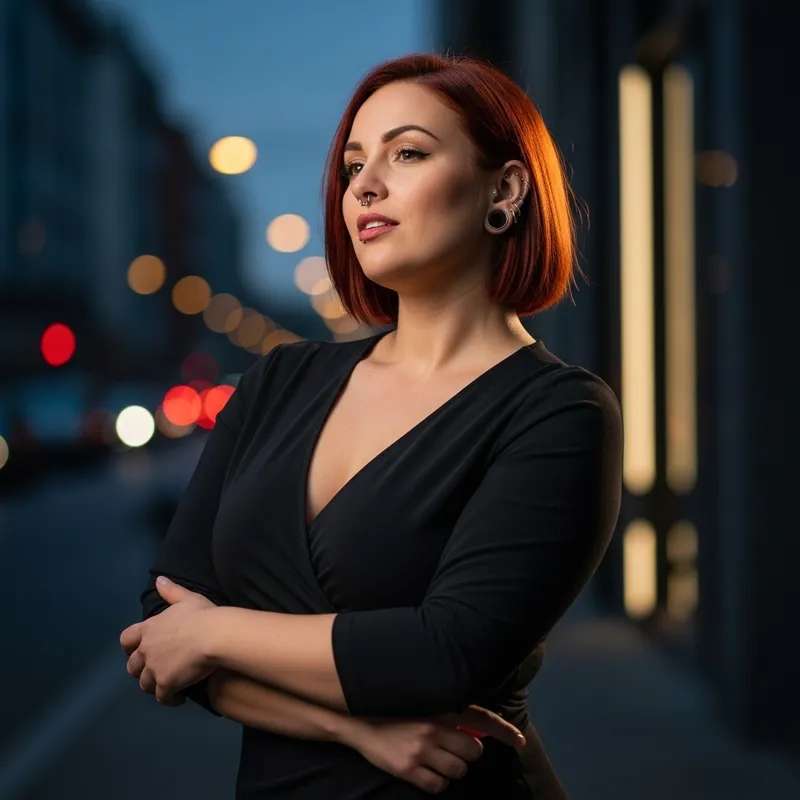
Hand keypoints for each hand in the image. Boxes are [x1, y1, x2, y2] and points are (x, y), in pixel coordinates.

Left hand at [120, 577, 217, 703]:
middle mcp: (146, 649)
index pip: (126, 639)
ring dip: (154, 685)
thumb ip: (171, 591)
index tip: (140, 650)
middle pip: (132, 666)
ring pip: (144, 684)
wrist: (215, 636)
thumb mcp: (188, 598)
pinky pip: (162, 698)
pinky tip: (180, 698)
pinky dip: (169, 699)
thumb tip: (159, 580)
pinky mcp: (165, 684)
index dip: (130, 647)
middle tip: (158, 670)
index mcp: (149, 628)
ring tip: (169, 685)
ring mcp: (154, 668)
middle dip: (142, 669)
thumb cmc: (203, 615)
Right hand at [347, 705, 525, 794]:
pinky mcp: (408, 770)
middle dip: (469, 754)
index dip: (504, 731)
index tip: (519, 741)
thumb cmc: (395, 710)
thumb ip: (449, 713)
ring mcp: (421, 750)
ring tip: (437, 759)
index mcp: (440, 708)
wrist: (359, 722)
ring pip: (459, 771)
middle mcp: (434, 728)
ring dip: (453, 768)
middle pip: (474, 752)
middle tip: (454, 749)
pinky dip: (437, 782)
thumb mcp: (423, 703)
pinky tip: (426, 771)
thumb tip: (477, 729)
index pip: (481, 719)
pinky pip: (439, 786)